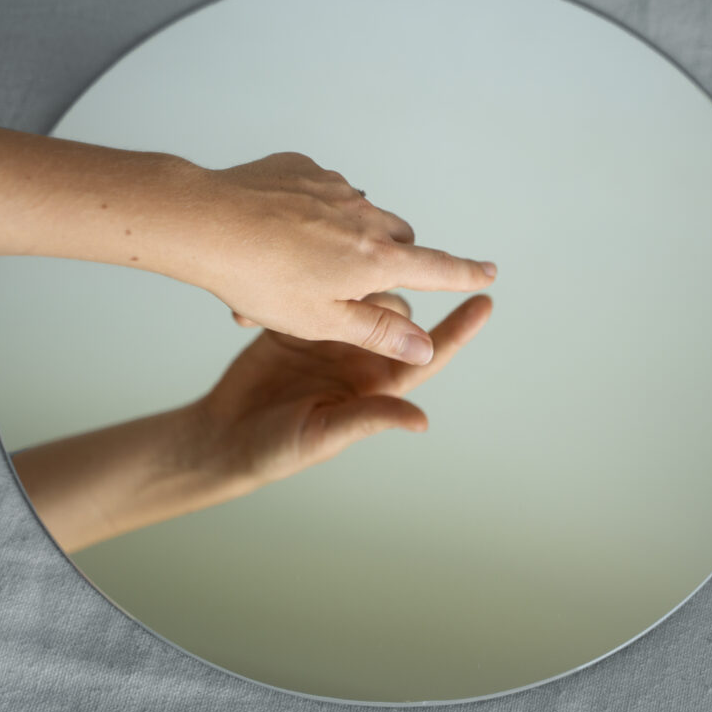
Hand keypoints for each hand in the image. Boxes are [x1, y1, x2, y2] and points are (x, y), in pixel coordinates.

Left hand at [183, 152, 495, 365]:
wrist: (206, 223)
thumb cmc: (262, 281)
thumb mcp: (320, 321)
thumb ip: (378, 332)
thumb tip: (426, 346)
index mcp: (375, 260)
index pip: (435, 268)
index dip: (465, 273)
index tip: (490, 271)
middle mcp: (364, 216)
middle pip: (398, 237)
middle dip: (391, 257)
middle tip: (356, 283)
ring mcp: (334, 187)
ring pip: (360, 213)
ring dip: (348, 235)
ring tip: (298, 264)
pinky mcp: (303, 169)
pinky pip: (324, 191)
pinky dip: (314, 212)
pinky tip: (278, 233)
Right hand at [187, 291, 492, 499]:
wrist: (225, 436)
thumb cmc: (279, 448)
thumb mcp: (325, 435)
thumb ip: (370, 419)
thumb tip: (422, 420)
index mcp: (375, 385)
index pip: (427, 354)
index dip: (458, 330)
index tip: (486, 301)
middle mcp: (360, 358)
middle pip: (397, 313)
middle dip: (397, 291)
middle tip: (386, 268)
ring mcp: (330, 338)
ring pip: (362, 295)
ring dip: (358, 281)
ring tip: (347, 262)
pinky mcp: (297, 324)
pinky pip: (317, 295)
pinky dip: (312, 283)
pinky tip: (302, 269)